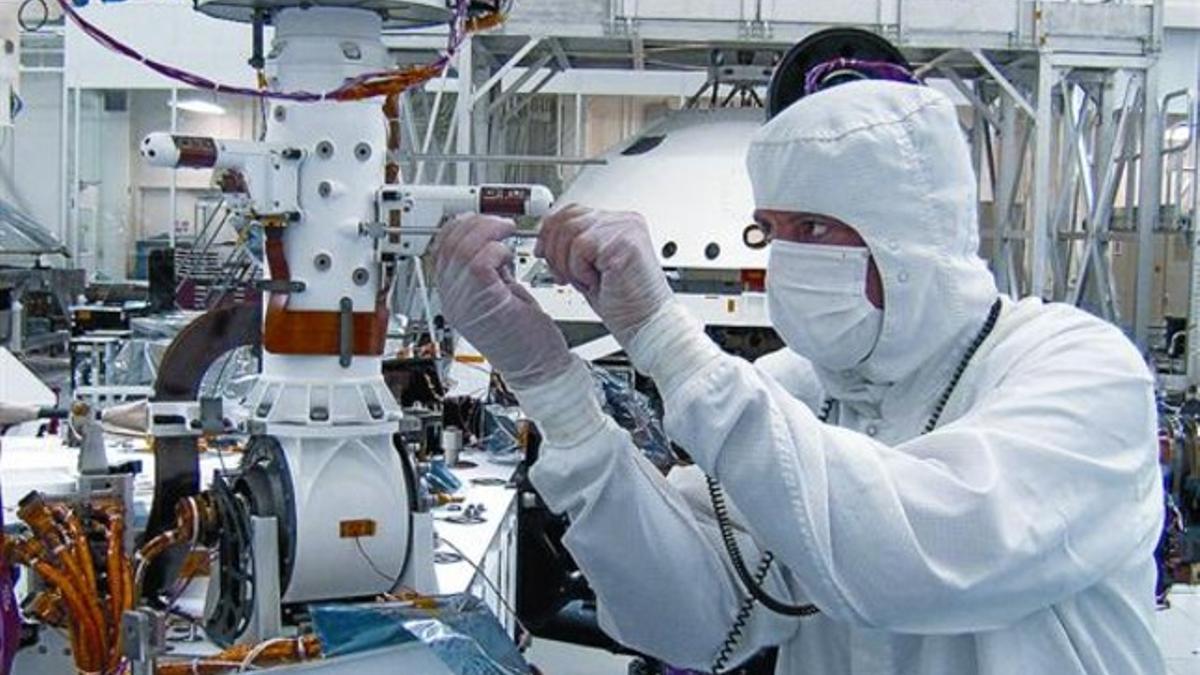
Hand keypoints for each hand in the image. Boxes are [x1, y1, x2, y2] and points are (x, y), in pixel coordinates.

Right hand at [433, 214, 573, 389]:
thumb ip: (490, 271)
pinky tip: (508, 256)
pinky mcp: (485, 303)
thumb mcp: (500, 294)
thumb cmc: (524, 337)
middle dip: (476, 223)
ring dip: (488, 232)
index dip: (461, 226)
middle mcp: (453, 299)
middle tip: (500, 224)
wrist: (537, 368)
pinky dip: (496, 250)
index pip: (441, 248)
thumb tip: (491, 242)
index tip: (482, 220)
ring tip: (507, 232)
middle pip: (448, 244)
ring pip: (462, 249)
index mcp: (453, 296)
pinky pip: (480, 263)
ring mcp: (465, 303)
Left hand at [535, 205, 673, 344]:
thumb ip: (572, 247)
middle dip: (554, 251)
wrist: (646, 323)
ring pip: (571, 232)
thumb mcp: (589, 268)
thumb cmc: (624, 303)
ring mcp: (626, 229)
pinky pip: (581, 247)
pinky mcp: (624, 243)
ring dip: (568, 264)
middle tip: (562, 275)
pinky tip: (597, 282)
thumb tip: (543, 240)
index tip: (543, 252)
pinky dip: (580, 270)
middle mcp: (625, 221)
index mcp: (618, 223)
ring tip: (585, 281)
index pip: (572, 211)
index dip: (550, 231)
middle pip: (567, 219)